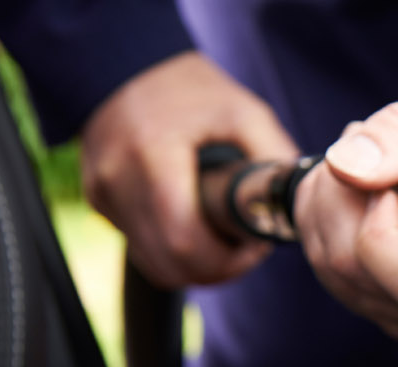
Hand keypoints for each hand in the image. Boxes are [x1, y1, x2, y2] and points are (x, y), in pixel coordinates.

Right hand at [82, 51, 298, 288]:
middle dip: (217, 269)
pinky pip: (140, 249)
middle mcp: (118, 177)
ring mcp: (102, 191)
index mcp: (154, 153)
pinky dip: (171, 252)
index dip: (228, 261)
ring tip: (223, 239)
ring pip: (154, 265)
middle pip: (170, 264)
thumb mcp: (246, 113)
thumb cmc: (194, 91)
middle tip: (245, 250)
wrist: (126, 66)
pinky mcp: (97, 200)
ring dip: (195, 266)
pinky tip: (195, 227)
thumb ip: (275, 158)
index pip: (184, 241)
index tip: (255, 247)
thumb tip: (299, 204)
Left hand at [293, 91, 397, 340]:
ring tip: (376, 170)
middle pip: (348, 263)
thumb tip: (345, 165)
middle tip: (380, 156)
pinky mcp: (389, 314)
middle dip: (344, 195)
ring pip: (330, 268)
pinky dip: (328, 223)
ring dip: (331, 204)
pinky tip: (364, 197)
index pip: (389, 252)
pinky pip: (328, 272)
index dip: (380, 199)